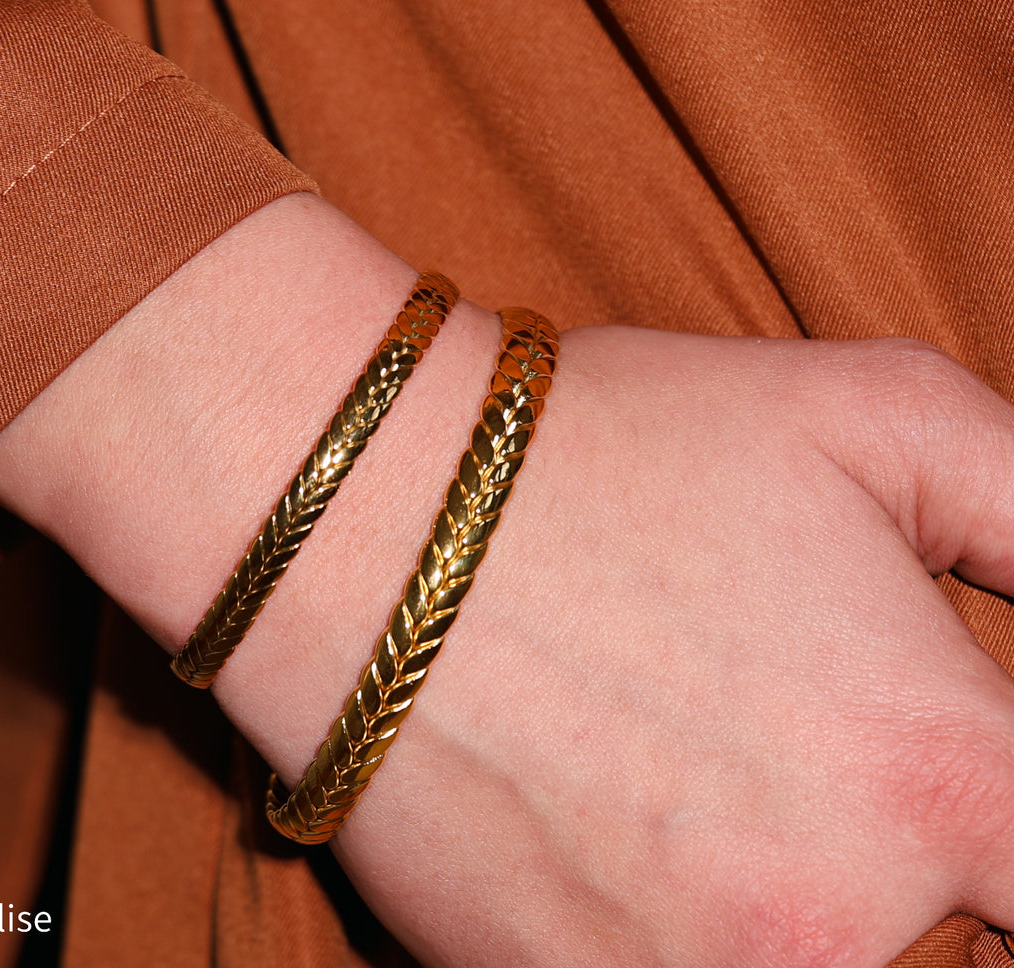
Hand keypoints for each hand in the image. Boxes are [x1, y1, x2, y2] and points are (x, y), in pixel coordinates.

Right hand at [326, 328, 1013, 966]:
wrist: (371, 517)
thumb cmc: (614, 447)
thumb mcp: (876, 412)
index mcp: (938, 769)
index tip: (972, 804)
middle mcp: (831, 922)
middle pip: (953, 949)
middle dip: (918, 870)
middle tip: (798, 750)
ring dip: (786, 906)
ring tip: (695, 779)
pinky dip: (665, 927)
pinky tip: (607, 815)